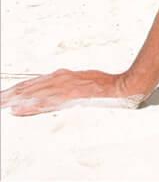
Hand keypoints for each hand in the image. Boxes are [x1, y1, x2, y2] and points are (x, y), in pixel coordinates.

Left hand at [0, 69, 145, 116]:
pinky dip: (31, 105)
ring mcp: (65, 87)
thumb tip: (49, 97)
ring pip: (34, 93)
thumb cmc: (104, 85)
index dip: (16, 90)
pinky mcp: (70, 94)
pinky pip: (46, 101)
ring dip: (15, 99)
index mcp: (62, 77)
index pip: (34, 83)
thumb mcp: (82, 82)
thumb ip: (65, 88)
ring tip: (1, 103)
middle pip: (30, 87)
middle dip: (10, 94)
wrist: (121, 86)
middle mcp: (61, 79)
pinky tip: (19, 109)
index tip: (3, 95)